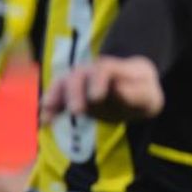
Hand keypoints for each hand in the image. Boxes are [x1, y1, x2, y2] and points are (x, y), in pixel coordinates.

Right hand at [40, 55, 163, 123]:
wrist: (136, 89)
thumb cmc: (143, 92)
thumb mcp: (146, 94)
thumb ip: (132, 93)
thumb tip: (115, 89)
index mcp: (114, 68)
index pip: (103, 69)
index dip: (98, 82)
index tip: (96, 97)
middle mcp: (93, 72)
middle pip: (79, 74)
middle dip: (75, 92)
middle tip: (77, 111)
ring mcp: (81, 82)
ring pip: (63, 83)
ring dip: (54, 97)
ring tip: (47, 114)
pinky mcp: (73, 95)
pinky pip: (58, 98)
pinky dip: (50, 109)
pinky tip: (44, 123)